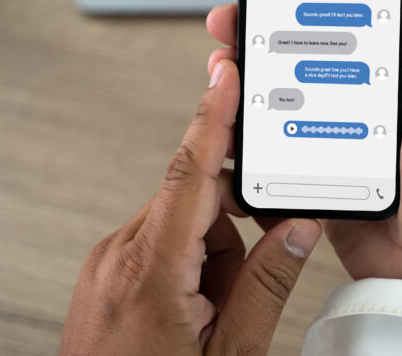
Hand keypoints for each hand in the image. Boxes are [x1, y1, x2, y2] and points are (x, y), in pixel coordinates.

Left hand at [58, 60, 322, 355]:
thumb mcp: (233, 352)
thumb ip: (268, 282)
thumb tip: (297, 228)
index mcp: (152, 269)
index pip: (191, 172)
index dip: (213, 116)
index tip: (226, 73)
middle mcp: (120, 255)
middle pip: (196, 204)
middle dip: (230, 236)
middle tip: (235, 295)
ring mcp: (107, 265)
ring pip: (181, 227)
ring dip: (210, 260)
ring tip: (209, 322)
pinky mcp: (104, 275)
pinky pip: (159, 246)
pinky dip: (188, 269)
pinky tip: (192, 317)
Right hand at [205, 0, 401, 312]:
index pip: (376, 16)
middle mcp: (386, 96)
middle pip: (325, 46)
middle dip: (280, 26)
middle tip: (242, 15)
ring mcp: (352, 129)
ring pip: (300, 86)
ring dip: (262, 69)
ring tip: (228, 58)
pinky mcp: (327, 161)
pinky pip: (288, 132)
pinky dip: (260, 119)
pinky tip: (236, 109)